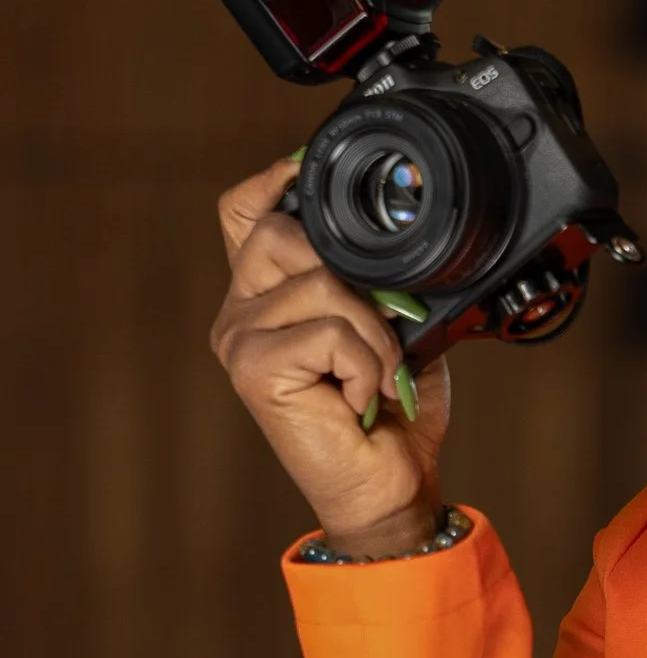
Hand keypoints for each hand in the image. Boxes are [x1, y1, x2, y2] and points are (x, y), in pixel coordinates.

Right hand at [211, 155, 451, 554]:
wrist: (390, 486)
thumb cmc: (389, 413)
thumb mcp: (391, 326)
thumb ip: (375, 278)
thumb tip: (395, 239)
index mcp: (267, 294)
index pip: (243, 211)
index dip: (273, 179)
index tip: (309, 171)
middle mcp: (241, 311)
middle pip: (282, 232)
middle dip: (354, 274)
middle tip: (383, 329)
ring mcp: (239, 338)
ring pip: (319, 282)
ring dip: (373, 332)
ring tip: (376, 375)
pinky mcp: (251, 367)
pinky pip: (328, 329)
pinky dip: (366, 362)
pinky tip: (361, 397)